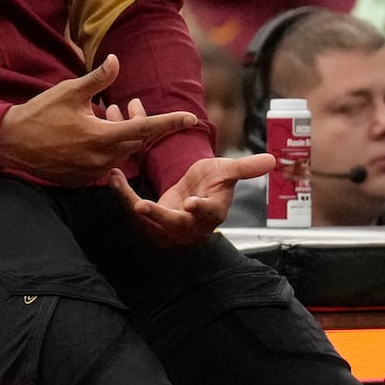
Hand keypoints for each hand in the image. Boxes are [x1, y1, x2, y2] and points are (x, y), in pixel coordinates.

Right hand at [0, 55, 197, 185]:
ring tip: (102, 118)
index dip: (169, 122)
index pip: (145, 129)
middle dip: (135, 124)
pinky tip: (87, 138)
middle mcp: (101, 158)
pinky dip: (104, 151)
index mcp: (102, 136)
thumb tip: (117, 61)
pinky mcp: (81, 180)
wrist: (9, 143)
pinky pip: (104, 166)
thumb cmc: (38, 114)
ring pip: (120, 154)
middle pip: (134, 142)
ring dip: (118, 137)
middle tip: (123, 107)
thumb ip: (97, 79)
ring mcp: (91, 172)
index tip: (191, 118)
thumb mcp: (68, 92)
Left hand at [109, 153, 274, 246]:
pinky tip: (112, 175)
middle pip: (173, 224)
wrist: (194, 194)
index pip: (209, 213)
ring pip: (146, 215)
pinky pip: (133, 206)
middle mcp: (188, 224)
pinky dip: (121, 191)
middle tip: (141, 206)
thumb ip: (244, 168)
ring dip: (128, 198)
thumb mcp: (226, 174)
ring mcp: (167, 224)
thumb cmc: (213, 185)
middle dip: (157, 215)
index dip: (201, 209)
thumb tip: (273, 160)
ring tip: (116, 180)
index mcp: (211, 213)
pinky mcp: (149, 217)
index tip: (191, 203)